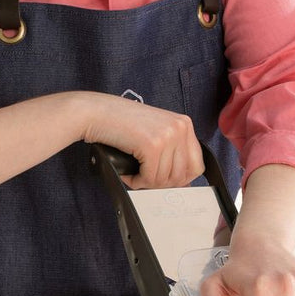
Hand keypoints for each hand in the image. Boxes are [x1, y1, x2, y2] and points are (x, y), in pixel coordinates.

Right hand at [80, 93, 203, 189]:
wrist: (97, 112)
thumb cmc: (121, 122)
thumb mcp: (156, 132)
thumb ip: (171, 152)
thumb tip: (182, 183)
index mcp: (184, 124)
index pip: (197, 165)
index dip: (181, 180)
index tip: (165, 181)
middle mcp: (180, 128)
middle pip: (182, 176)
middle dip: (161, 184)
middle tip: (145, 179)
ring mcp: (168, 135)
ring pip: (165, 179)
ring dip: (146, 182)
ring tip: (134, 174)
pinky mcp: (152, 145)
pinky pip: (150, 178)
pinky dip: (137, 181)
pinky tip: (128, 173)